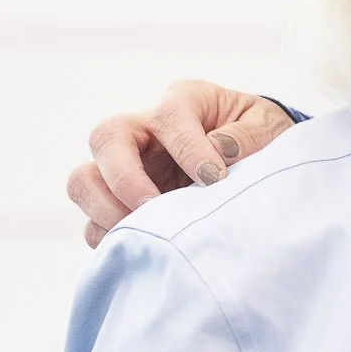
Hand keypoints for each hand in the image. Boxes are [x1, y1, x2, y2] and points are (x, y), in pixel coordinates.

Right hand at [67, 82, 295, 245]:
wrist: (258, 159)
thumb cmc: (259, 137)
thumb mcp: (266, 127)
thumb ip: (245, 137)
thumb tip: (218, 154)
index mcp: (184, 102)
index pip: (170, 115)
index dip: (189, 148)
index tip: (215, 180)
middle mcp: (144, 131)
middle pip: (106, 137)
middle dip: (125, 177)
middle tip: (155, 207)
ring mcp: (127, 168)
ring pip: (84, 181)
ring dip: (106, 210)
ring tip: (144, 233)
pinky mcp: (120, 205)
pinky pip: (93, 223)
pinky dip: (110, 239)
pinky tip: (143, 249)